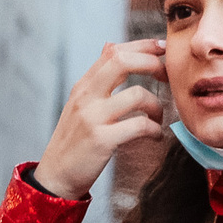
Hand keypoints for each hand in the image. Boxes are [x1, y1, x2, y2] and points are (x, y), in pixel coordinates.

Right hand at [35, 41, 167, 200]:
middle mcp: (86, 97)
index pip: (113, 51)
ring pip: (137, 95)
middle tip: (167, 76)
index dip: (142, 45)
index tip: (163, 49)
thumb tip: (110, 45)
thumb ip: (98, 76)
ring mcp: (92, 118)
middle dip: (152, 63)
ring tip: (158, 117)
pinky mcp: (102, 140)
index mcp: (83, 86)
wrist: (55, 176)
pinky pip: (139, 126)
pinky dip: (154, 130)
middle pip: (122, 61)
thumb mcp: (80, 103)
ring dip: (156, 105)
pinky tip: (154, 136)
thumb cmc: (74, 141)